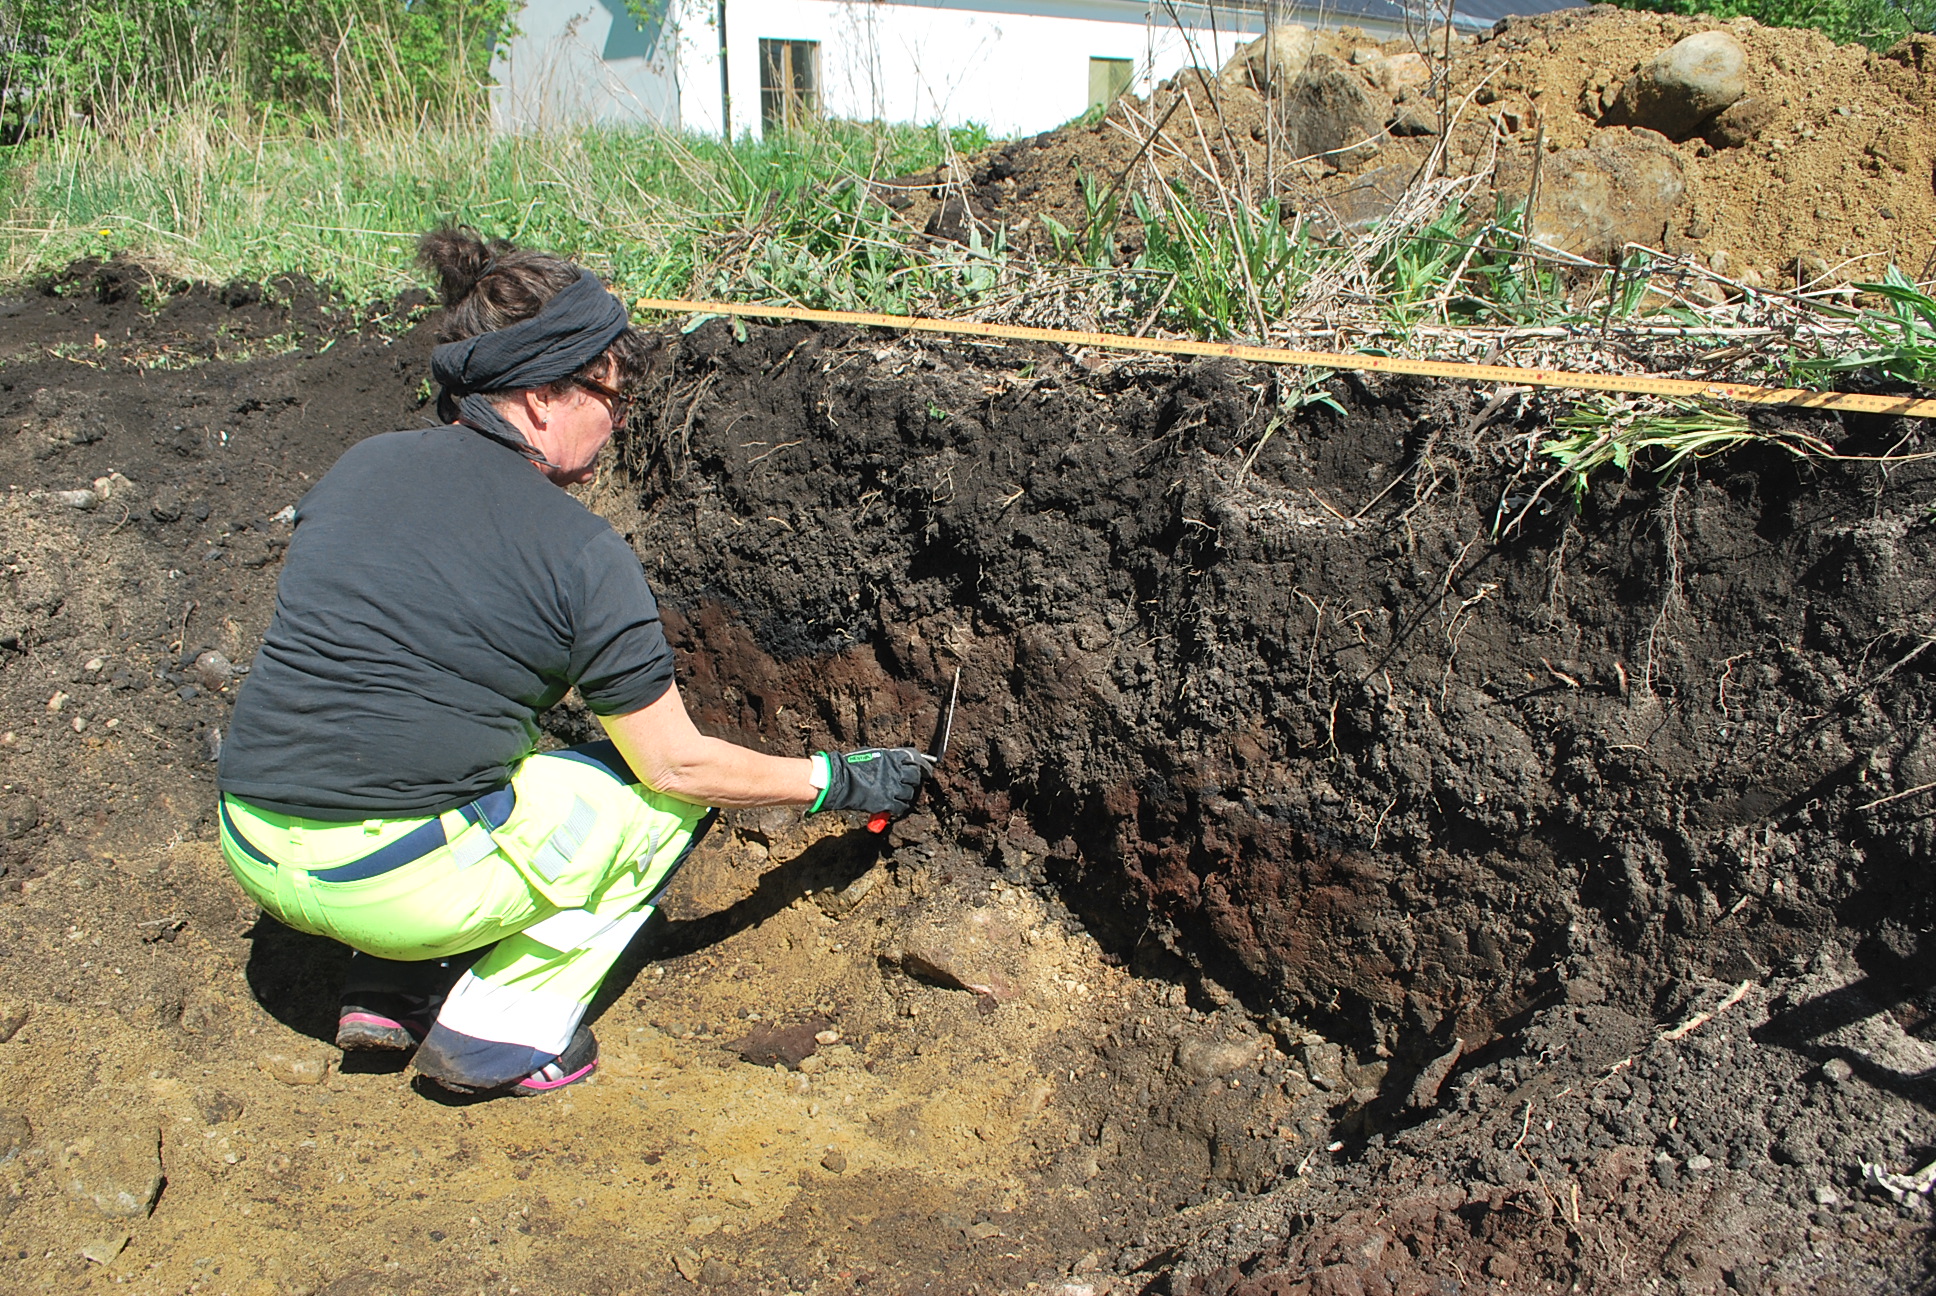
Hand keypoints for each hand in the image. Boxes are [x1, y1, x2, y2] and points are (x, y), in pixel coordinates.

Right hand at [814, 748, 934, 815]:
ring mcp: (893, 787)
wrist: (840, 780)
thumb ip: (886, 758)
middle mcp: (895, 771)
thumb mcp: (871, 754)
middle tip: (911, 783)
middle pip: (915, 775)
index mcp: (892, 757)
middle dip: (914, 779)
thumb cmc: (850, 765)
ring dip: (906, 794)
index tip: (925, 769)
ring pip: (910, 792)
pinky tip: (895, 806)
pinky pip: (902, 806)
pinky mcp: (887, 802)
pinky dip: (900, 807)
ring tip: (900, 795)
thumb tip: (894, 761)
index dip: (921, 764)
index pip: (914, 758)